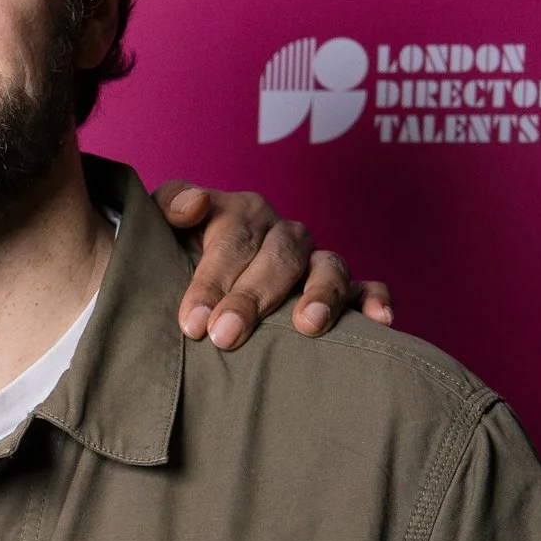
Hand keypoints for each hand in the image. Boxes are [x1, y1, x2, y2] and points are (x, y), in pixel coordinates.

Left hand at [154, 181, 394, 350]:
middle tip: (226, 335)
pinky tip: (378, 321)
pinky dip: (374, 299)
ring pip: (327, 266)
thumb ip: (169, 206)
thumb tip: (191, 204)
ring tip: (307, 326)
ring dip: (320, 294)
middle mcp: (280, 233)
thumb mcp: (162, 226)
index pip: (230, 239)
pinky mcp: (341, 287)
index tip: (192, 322)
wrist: (192, 270)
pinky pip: (367, 287)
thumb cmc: (176, 254)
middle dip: (252, 297)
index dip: (211, 279)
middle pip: (276, 257)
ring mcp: (313, 259)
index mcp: (239, 213)